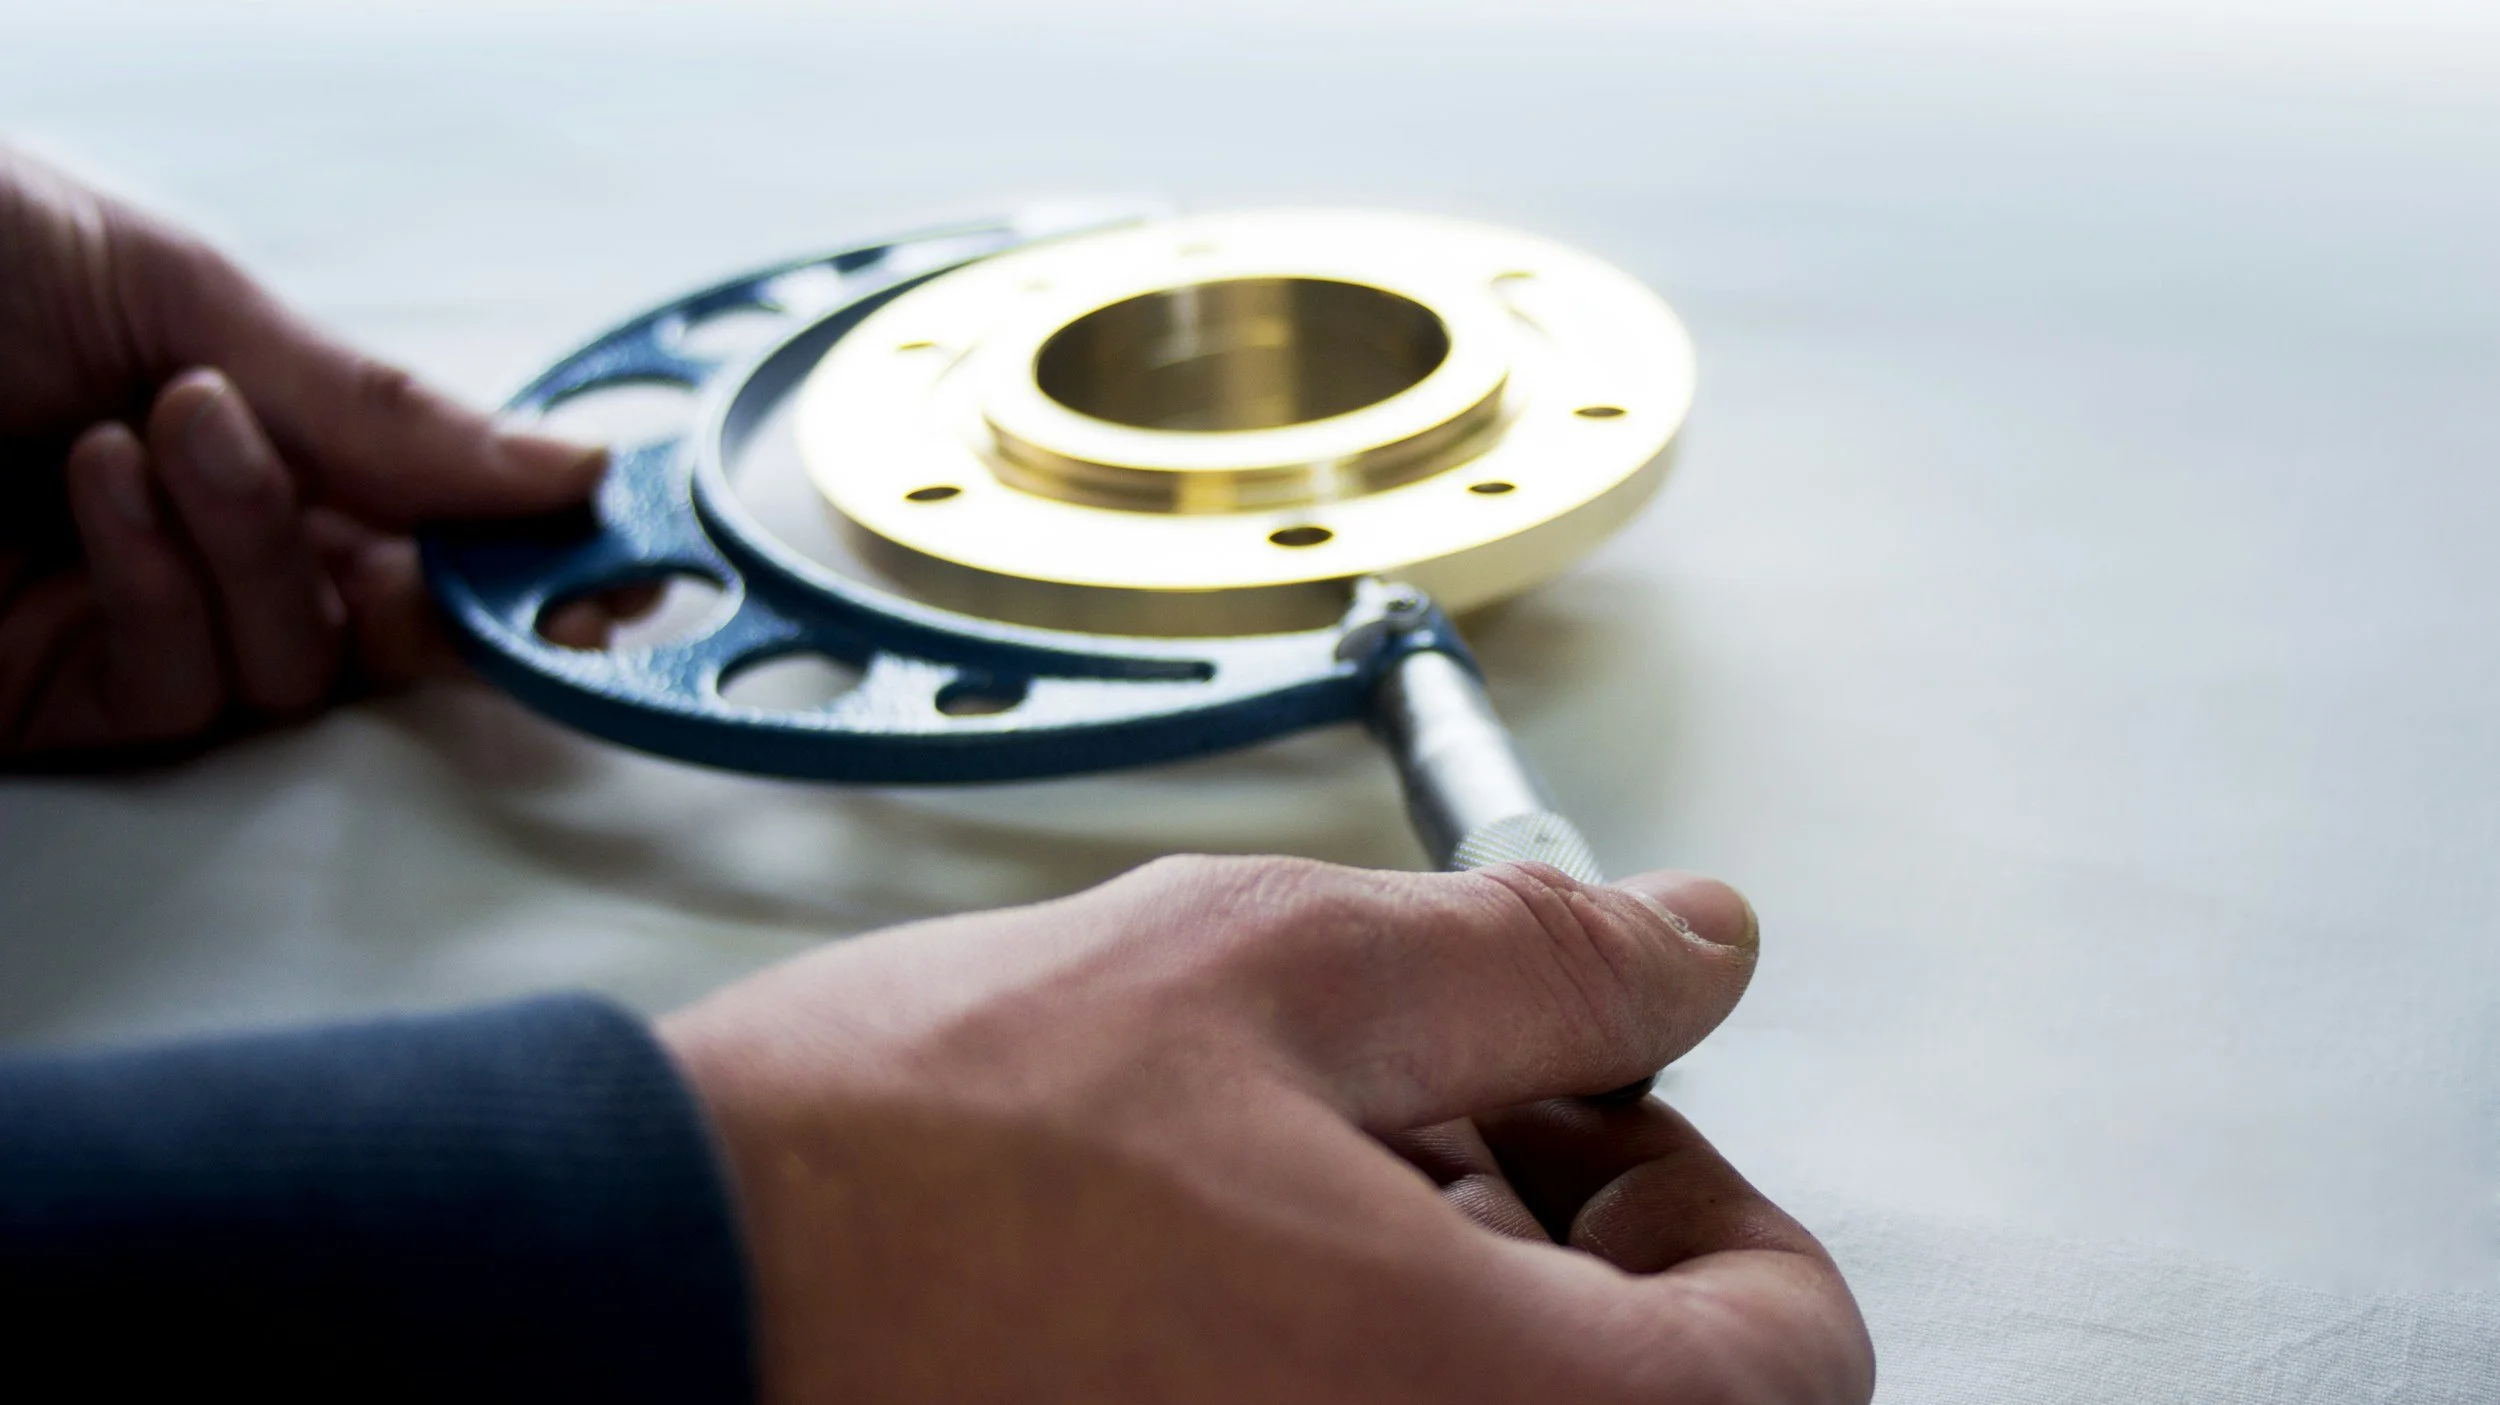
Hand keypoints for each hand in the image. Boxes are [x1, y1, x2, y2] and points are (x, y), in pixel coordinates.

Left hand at [0, 147, 607, 763]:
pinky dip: (164, 587)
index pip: (430, 518)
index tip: (618, 565)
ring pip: (296, 669)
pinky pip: (179, 690)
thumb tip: (570, 475)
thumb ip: (377, 408)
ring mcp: (123, 618)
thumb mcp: (183, 291)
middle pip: (387, 626)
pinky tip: (102, 481)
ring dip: (260, 548)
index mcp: (251, 418)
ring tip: (167, 426)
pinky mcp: (42, 696)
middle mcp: (200, 532)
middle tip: (456, 535)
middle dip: (433, 582)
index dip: (532, 554)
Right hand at [663, 857, 1873, 1403]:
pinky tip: (1194, 1260)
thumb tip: (1694, 947)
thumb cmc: (921, 1166)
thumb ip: (1534, 961)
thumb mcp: (1275, 969)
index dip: (1708, 1196)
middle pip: (1640, 1397)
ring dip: (1434, 1289)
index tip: (1584, 1106)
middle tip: (1401, 1117)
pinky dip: (1325, 1353)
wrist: (659, 1287)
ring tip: (1255, 1170)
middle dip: (1554, 1231)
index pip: (1790, 1349)